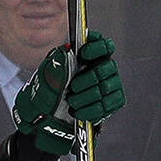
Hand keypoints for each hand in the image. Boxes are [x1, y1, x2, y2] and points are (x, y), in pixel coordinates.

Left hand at [13, 30, 125, 154]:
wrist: (50, 116)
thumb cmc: (52, 90)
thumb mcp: (48, 75)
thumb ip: (57, 61)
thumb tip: (65, 51)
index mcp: (90, 57)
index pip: (104, 45)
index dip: (96, 47)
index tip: (82, 53)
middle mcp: (104, 69)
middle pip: (106, 68)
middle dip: (87, 79)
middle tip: (73, 86)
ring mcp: (110, 86)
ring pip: (105, 88)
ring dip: (85, 97)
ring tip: (71, 100)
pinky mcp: (112, 104)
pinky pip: (106, 106)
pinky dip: (89, 111)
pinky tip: (77, 111)